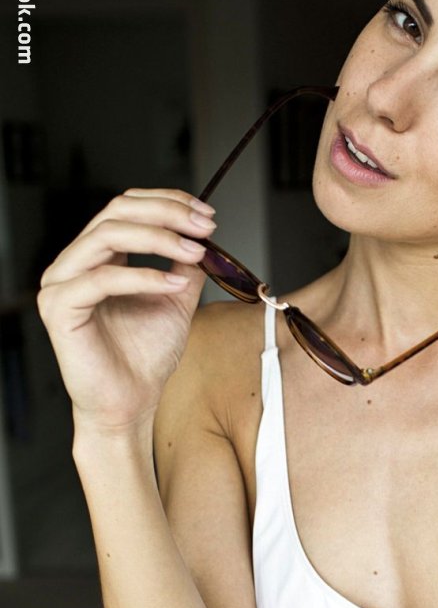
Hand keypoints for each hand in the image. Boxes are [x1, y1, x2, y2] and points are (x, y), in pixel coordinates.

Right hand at [37, 188, 216, 435]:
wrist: (130, 404)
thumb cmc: (145, 357)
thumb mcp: (175, 299)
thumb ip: (184, 263)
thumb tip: (204, 233)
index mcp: (97, 256)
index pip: (126, 207)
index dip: (167, 202)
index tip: (207, 214)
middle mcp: (74, 263)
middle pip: (116, 211)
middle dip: (167, 213)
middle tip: (205, 227)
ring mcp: (61, 283)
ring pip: (107, 236)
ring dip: (159, 239)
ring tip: (195, 253)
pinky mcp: (59, 308)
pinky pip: (102, 278)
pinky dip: (143, 277)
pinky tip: (174, 285)